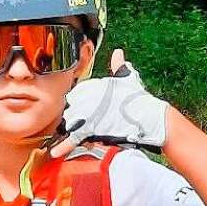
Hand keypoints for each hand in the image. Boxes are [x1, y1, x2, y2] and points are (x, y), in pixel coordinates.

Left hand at [51, 48, 168, 157]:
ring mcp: (87, 114)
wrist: (152, 118)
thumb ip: (119, 66)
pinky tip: (55, 152)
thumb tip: (118, 53)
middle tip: (74, 123)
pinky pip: (73, 138)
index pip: (76, 94)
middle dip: (71, 116)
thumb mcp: (127, 78)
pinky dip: (63, 146)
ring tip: (63, 137)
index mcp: (92, 85)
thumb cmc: (140, 99)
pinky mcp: (91, 130)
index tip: (81, 109)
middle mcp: (87, 98)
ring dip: (66, 130)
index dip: (78, 103)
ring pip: (69, 122)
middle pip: (69, 108)